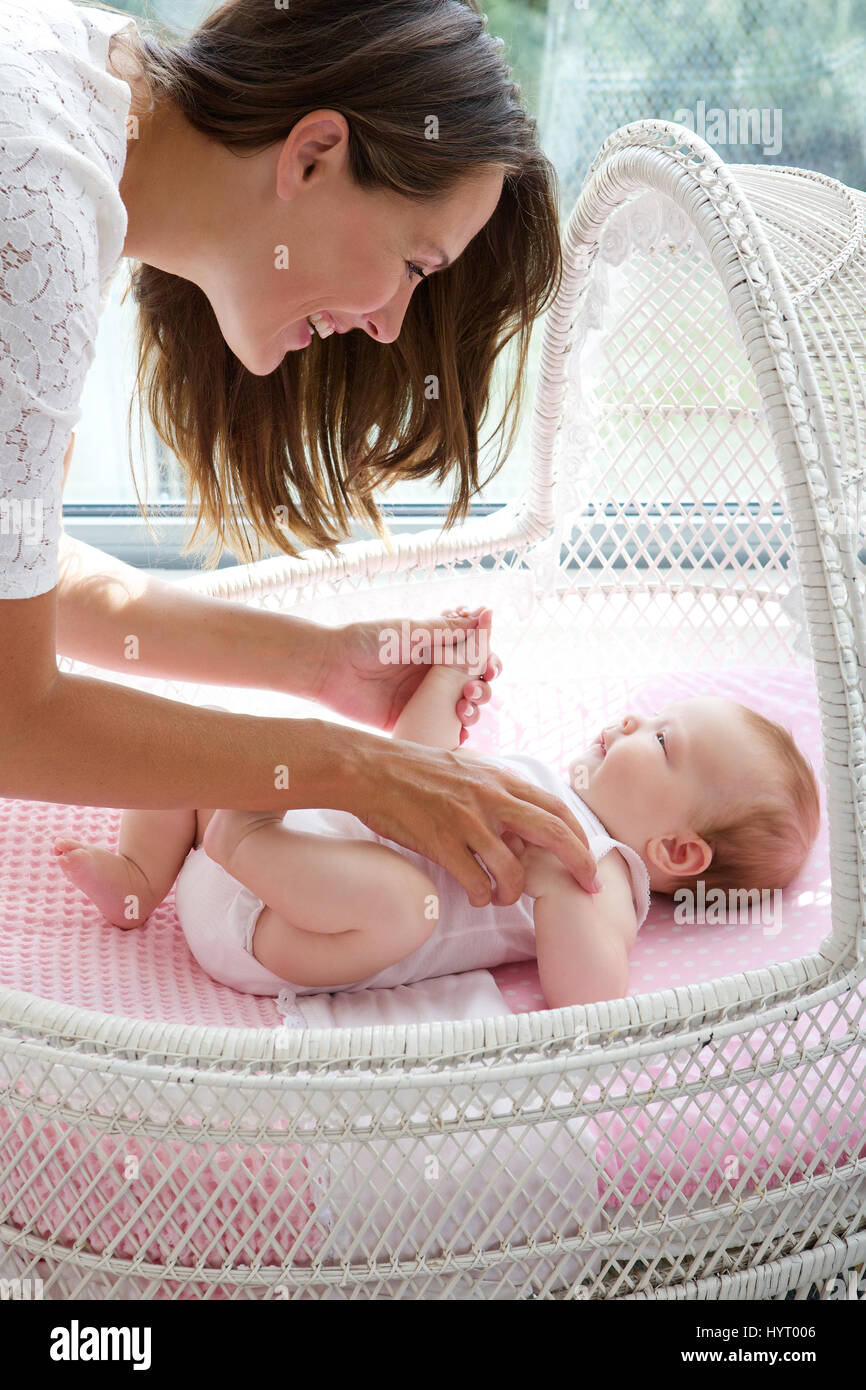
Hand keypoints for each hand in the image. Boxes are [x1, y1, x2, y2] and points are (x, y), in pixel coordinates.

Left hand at [312, 607, 501, 740]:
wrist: (329, 667)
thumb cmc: (367, 641)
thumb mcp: (410, 631)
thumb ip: (447, 629)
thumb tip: (485, 615)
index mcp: (437, 650)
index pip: (475, 657)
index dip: (489, 663)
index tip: (491, 668)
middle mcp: (434, 675)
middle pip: (474, 685)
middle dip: (483, 690)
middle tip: (473, 691)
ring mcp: (424, 700)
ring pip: (462, 710)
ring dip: (473, 711)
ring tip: (464, 710)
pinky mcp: (411, 721)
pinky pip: (440, 732)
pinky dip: (455, 736)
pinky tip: (459, 735)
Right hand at [343, 735, 599, 906]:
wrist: (374, 769)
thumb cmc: (420, 770)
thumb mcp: (471, 767)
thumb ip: (500, 789)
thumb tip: (524, 817)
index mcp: (502, 779)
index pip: (558, 809)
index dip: (581, 837)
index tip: (591, 861)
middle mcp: (492, 798)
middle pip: (553, 834)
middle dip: (578, 864)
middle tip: (587, 886)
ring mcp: (467, 821)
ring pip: (512, 869)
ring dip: (514, 892)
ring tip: (502, 896)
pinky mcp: (441, 842)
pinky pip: (475, 882)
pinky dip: (481, 896)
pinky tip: (475, 895)